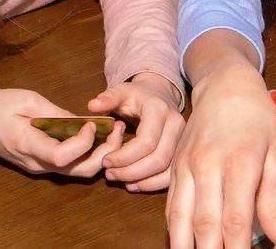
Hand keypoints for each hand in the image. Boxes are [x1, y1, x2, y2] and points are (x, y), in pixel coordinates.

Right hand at [0, 88, 124, 176]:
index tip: (91, 122)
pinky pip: (69, 166)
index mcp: (27, 145)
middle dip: (103, 152)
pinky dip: (87, 154)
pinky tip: (96, 135)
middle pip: (78, 171)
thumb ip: (56, 114)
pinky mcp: (41, 164)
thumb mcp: (27, 100)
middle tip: (116, 127)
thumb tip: (84, 122)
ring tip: (111, 130)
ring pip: (77, 172)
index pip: (62, 157)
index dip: (83, 142)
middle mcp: (35, 164)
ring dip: (99, 154)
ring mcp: (38, 167)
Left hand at [88, 72, 184, 191]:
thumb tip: (92, 106)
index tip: (105, 161)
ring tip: (121, 182)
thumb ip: (107, 98)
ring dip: (143, 180)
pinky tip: (135, 185)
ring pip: (167, 169)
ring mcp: (183, 139)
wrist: (160, 94)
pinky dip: (153, 183)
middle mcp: (176, 125)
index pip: (146, 141)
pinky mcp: (182, 150)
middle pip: (159, 158)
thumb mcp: (121, 91)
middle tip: (110, 174)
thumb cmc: (137, 95)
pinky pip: (171, 173)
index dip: (125, 156)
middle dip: (132, 172)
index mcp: (159, 110)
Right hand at [167, 63, 275, 247]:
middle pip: (205, 222)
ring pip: (180, 216)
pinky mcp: (174, 167)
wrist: (226, 86)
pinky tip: (180, 243)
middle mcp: (208, 165)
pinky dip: (173, 228)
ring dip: (184, 245)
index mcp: (240, 162)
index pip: (236, 218)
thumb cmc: (258, 118)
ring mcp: (186, 166)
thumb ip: (273, 197)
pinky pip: (170, 204)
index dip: (238, 248)